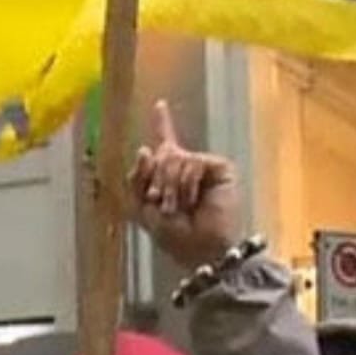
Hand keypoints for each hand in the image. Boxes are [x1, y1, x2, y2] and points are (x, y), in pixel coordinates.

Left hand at [127, 101, 240, 269]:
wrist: (202, 249)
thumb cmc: (174, 236)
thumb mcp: (142, 210)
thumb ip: (136, 179)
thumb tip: (146, 148)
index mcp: (168, 175)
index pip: (164, 145)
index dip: (162, 124)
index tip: (159, 104)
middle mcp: (187, 166)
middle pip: (160, 154)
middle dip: (154, 181)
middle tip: (162, 204)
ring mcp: (204, 166)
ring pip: (174, 159)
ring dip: (170, 188)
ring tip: (180, 208)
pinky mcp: (219, 168)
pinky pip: (192, 163)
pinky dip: (187, 185)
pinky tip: (195, 200)